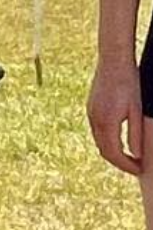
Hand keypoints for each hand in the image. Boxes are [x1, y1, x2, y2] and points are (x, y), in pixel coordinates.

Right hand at [87, 58, 142, 176]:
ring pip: (99, 141)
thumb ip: (136, 134)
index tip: (138, 169)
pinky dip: (107, 140)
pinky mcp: (91, 108)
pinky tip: (119, 139)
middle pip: (104, 151)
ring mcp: (91, 114)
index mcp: (107, 123)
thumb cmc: (129, 82)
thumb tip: (136, 155)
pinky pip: (97, 131)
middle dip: (119, 162)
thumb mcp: (137, 110)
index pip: (114, 154)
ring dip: (112, 152)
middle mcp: (95, 120)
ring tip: (128, 156)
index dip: (126, 165)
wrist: (113, 60)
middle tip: (135, 166)